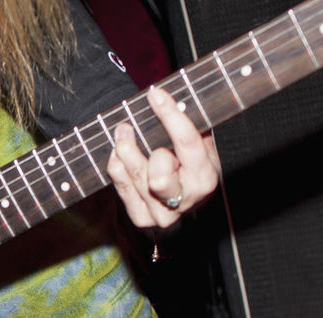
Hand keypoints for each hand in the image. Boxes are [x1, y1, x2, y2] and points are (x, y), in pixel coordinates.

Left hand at [107, 86, 220, 229]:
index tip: (155, 95)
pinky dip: (117, 166)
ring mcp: (162, 215)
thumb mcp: (202, 143)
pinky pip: (122, 187)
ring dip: (124, 149)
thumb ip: (191, 124)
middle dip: (141, 151)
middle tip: (128, 127)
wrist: (187, 194)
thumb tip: (168, 98)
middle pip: (158, 177)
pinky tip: (118, 154)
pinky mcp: (142, 218)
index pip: (187, 144)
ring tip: (122, 132)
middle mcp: (185, 201)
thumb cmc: (193, 162)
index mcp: (205, 178)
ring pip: (135, 177)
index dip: (170, 116)